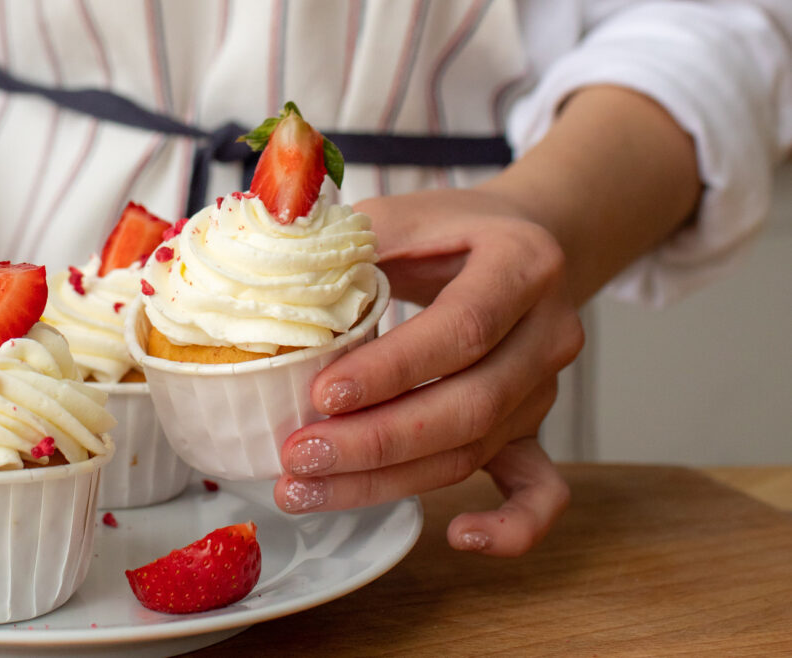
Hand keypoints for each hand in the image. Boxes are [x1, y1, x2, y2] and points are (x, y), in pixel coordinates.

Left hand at [273, 188, 581, 556]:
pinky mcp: (534, 427)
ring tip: (308, 489)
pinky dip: (511, 526)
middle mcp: (547, 334)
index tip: (323, 395)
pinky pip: (540, 490)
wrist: (526, 243)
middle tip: (299, 456)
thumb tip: (266, 278)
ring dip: (389, 482)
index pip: (462, 329)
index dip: (393, 370)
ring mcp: (544, 388)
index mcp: (523, 266)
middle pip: (468, 406)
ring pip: (472, 450)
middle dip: (377, 442)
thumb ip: (347, 245)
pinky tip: (458, 537)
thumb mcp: (402, 215)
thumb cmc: (452, 230)